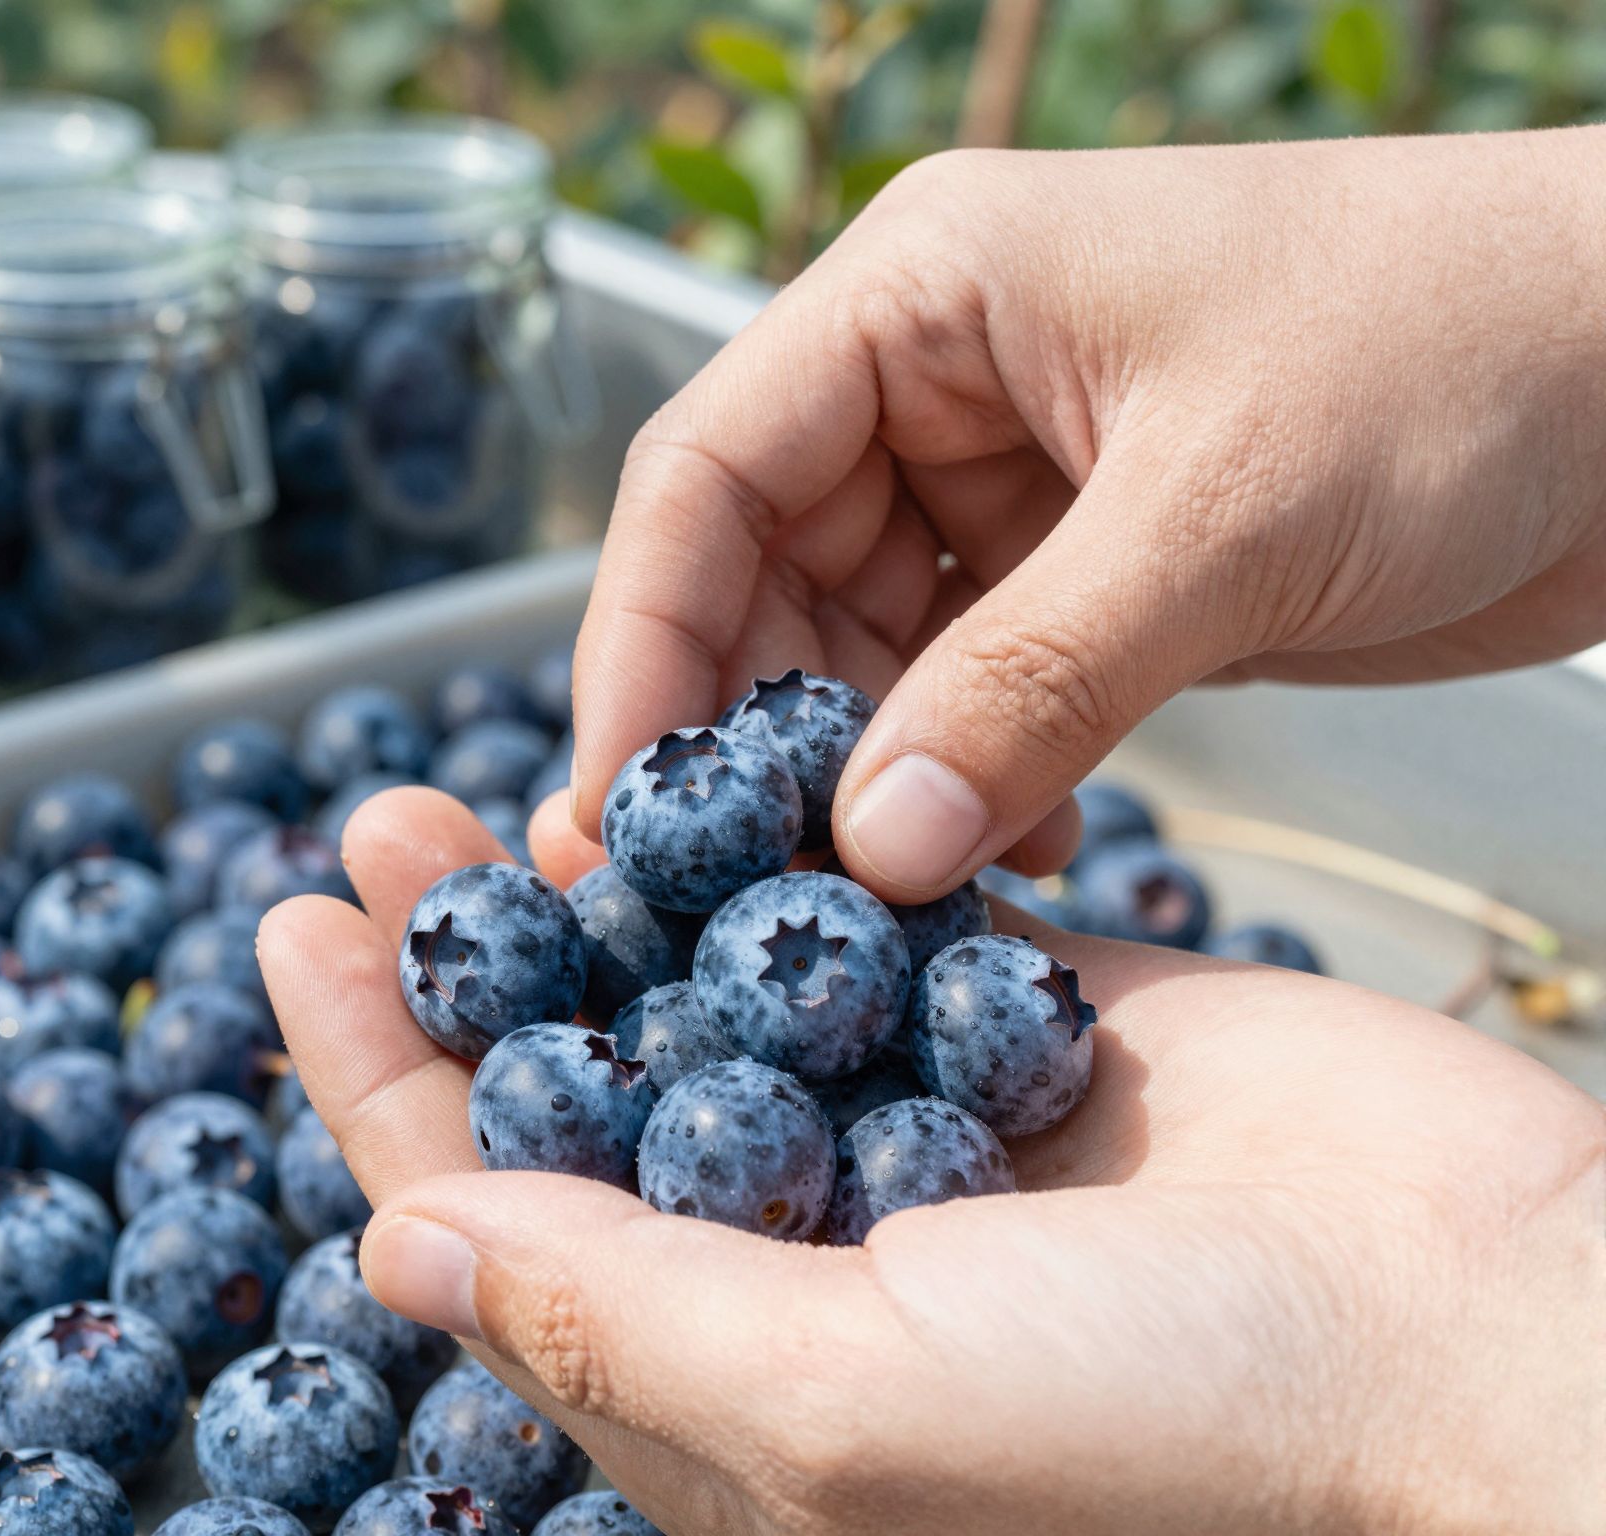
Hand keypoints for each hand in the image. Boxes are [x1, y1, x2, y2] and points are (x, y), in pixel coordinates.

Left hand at [259, 789, 1604, 1534]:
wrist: (1479, 1351)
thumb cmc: (1181, 1440)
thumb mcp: (846, 1409)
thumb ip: (615, 1320)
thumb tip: (397, 1248)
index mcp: (730, 1378)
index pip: (493, 1216)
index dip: (374, 1082)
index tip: (291, 938)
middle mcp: (805, 1257)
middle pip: (587, 1088)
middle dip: (474, 963)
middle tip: (383, 832)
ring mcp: (919, 1132)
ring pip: (714, 994)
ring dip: (608, 891)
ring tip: (505, 786)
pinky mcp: (1030, 1028)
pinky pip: (872, 923)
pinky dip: (787, 856)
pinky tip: (703, 778)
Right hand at [570, 127, 1605, 901]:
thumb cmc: (1461, 349)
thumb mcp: (1221, 515)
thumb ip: (1030, 681)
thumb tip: (873, 847)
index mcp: (920, 294)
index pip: (704, 472)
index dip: (641, 645)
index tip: (619, 806)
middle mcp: (932, 383)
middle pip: (757, 577)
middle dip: (746, 738)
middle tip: (736, 895)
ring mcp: (1006, 483)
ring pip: (857, 653)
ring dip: (864, 779)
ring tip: (883, 894)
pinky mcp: (1081, 574)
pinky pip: (965, 694)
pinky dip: (965, 780)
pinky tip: (1006, 851)